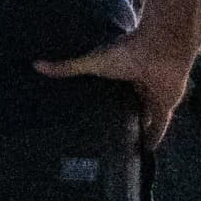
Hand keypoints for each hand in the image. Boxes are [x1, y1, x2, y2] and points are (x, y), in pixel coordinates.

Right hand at [35, 26, 200, 148]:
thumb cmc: (127, 50)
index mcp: (120, 72)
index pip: (110, 91)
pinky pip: (159, 126)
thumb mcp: (92, 61)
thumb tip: (36, 65)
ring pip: (144, 117)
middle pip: (128, 106)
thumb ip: (67, 67)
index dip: (103, 102)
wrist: (160, 48)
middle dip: (120, 118)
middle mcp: (136, 84)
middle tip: (105, 138)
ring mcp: (152, 95)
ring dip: (138, 130)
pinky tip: (146, 152)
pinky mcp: (164, 105)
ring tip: (123, 149)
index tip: (90, 115)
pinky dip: (154, 138)